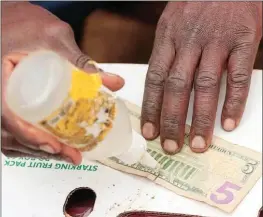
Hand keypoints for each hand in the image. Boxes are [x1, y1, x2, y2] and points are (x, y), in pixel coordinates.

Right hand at [2, 2, 124, 163]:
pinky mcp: (10, 103)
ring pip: (11, 137)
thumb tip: (113, 82)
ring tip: (67, 154)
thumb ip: (82, 60)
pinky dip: (31, 143)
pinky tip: (52, 145)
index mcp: (0, 78)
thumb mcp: (55, 38)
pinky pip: (14, 130)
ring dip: (38, 151)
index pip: (7, 116)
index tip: (53, 145)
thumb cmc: (26, 24)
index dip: (28, 135)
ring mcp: (1, 101)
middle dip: (41, 149)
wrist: (13, 18)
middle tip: (71, 155)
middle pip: (11, 133)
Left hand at [141, 2, 261, 153]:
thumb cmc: (198, 2)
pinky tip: (228, 123)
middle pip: (176, 87)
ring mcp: (217, 41)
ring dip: (200, 118)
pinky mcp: (244, 39)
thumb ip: (167, 53)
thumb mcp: (172, 23)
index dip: (151, 108)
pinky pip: (238, 76)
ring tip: (198, 143)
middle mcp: (189, 41)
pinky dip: (234, 101)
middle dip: (172, 120)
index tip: (149, 132)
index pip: (154, 79)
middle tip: (171, 146)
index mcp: (168, 37)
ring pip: (205, 86)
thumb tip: (160, 85)